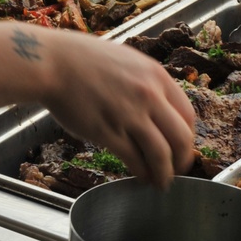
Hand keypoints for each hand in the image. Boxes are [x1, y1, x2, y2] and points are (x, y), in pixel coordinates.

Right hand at [44, 33, 195, 188]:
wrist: (52, 62)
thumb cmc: (81, 58)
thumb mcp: (125, 60)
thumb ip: (145, 81)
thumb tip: (158, 103)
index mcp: (155, 76)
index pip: (188, 115)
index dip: (188, 137)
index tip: (182, 147)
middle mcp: (148, 96)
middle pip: (181, 139)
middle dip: (182, 161)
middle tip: (177, 170)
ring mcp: (129, 115)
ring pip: (161, 155)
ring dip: (164, 174)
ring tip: (161, 182)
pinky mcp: (108, 132)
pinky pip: (134, 160)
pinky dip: (141, 173)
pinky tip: (140, 176)